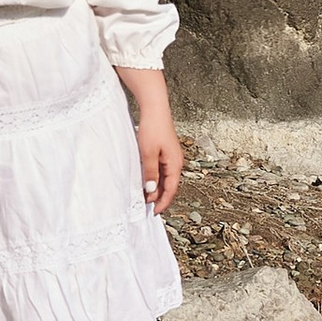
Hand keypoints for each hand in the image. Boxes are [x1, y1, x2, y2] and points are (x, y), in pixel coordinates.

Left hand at [127, 77, 184, 214]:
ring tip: (146, 197)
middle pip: (170, 186)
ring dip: (157, 189)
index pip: (171, 190)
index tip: (154, 212)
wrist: (155, 108)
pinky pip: (162, 170)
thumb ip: (150, 173)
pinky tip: (147, 181)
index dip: (163, 202)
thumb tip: (152, 191)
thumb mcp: (148, 153)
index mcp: (175, 164)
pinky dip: (155, 179)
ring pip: (166, 179)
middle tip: (148, 208)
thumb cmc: (153, 128)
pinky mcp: (165, 152)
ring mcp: (171, 157)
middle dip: (160, 198)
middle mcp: (176, 162)